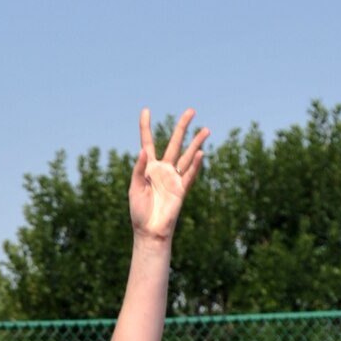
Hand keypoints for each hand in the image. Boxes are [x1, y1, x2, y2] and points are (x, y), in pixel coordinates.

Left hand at [129, 108, 209, 241]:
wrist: (150, 231)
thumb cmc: (139, 211)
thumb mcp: (134, 188)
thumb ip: (139, 169)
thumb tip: (142, 150)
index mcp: (148, 167)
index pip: (148, 142)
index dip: (146, 127)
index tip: (146, 110)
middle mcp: (163, 169)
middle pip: (175, 143)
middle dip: (183, 127)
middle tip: (191, 111)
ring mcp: (174, 178)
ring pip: (187, 156)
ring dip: (196, 143)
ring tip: (206, 130)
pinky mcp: (182, 189)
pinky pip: (190, 174)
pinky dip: (196, 164)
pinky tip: (200, 153)